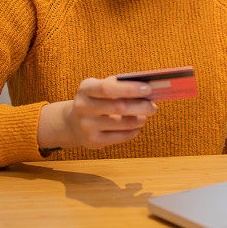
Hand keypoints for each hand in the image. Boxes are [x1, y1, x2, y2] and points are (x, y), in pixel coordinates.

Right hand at [37, 76, 157, 149]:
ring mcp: (86, 126)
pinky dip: (133, 131)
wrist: (73, 123)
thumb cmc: (96, 100)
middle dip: (141, 106)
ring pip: (124, 123)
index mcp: (86, 89)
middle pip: (119, 107)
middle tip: (153, 106)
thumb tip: (147, 90)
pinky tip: (136, 127)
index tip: (148, 89)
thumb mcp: (100, 88)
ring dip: (140, 119)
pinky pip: (121, 137)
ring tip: (145, 116)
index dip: (130, 88)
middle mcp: (83, 107)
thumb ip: (119, 86)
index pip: (108, 88)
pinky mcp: (93, 141)